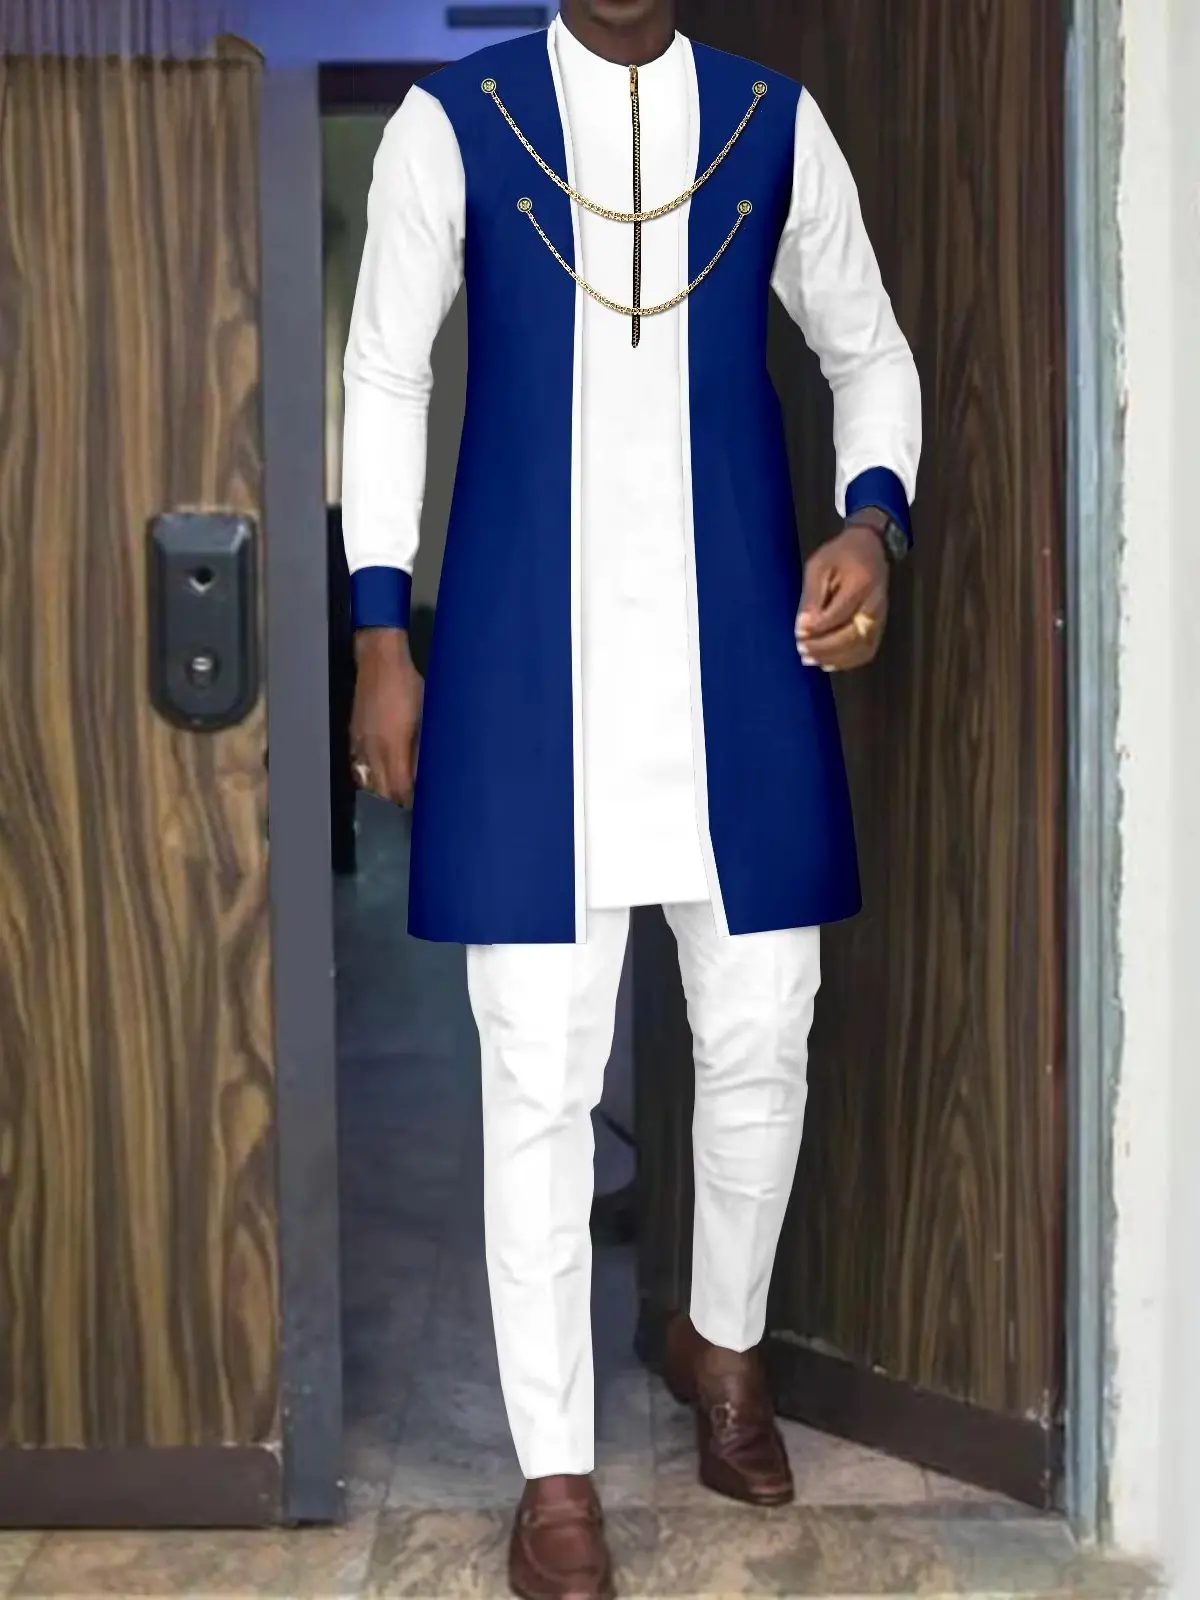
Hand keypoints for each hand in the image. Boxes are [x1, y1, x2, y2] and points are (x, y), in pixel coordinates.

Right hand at [350, 628, 422, 807]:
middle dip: (396, 800)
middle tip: (412, 804)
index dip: (410, 801)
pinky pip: (358, 766)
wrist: (378, 660)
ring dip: (382, 790)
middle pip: (381, 790)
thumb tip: (425, 774)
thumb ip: (422, 748)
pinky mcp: (352, 736)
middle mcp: (372, 749)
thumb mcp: (425, 715)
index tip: (422, 807)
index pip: (399, 787)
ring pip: (367, 780)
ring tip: (398, 794)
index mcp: (393, 744)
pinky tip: (380, 775)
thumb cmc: (408, 685)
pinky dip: (370, 775)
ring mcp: (358, 744)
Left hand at [795, 523, 889, 671]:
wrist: (869, 548)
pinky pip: (866, 651)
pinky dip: (846, 661)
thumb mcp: (819, 567)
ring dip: (833, 658)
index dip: (818, 627)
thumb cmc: (839, 555)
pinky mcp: (879, 627)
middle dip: (824, 647)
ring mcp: (880, 618)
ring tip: (809, 658)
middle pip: (852, 635)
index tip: (798, 631)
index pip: (839, 614)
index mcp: (861, 583)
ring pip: (860, 648)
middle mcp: (875, 604)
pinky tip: (826, 662)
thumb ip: (812, 597)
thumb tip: (804, 627)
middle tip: (801, 648)